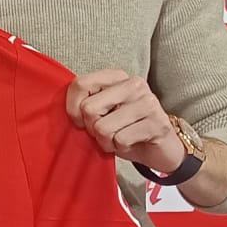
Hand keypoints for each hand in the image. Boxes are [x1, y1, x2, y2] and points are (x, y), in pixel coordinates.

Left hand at [65, 69, 182, 173]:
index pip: (80, 84)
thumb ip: (85, 105)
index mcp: (117, 76)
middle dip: (92, 129)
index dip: (72, 109)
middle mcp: (134, 84)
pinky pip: (120, 140)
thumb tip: (66, 111)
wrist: (160, 149)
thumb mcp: (102, 113)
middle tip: (107, 132)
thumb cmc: (125, 130)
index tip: (80, 122)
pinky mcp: (157, 123)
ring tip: (119, 139)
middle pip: (88, 108)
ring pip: (103, 128)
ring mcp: (148, 102)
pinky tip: (132, 143)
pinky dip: (121, 148)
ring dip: (106, 142)